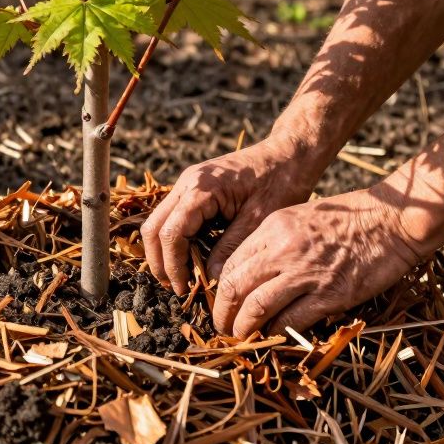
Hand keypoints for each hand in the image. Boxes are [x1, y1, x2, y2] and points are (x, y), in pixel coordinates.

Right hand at [141, 140, 317, 293]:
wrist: (290, 154)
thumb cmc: (280, 183)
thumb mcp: (258, 221)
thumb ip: (230, 249)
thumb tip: (209, 279)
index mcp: (201, 188)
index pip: (171, 233)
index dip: (173, 265)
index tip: (183, 289)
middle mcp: (187, 182)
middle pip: (153, 227)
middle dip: (160, 261)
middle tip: (175, 288)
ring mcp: (188, 183)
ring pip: (159, 222)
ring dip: (165, 251)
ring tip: (181, 278)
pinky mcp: (195, 188)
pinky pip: (174, 217)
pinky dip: (176, 240)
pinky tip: (191, 259)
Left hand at [212, 189, 422, 336]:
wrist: (391, 220)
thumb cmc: (348, 218)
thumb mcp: (299, 217)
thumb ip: (273, 241)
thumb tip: (250, 271)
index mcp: (273, 228)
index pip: (229, 263)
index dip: (219, 289)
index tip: (221, 303)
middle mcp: (283, 249)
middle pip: (234, 287)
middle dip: (223, 314)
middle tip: (223, 328)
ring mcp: (306, 273)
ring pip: (256, 308)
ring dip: (243, 329)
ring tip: (241, 338)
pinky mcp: (330, 295)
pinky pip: (290, 321)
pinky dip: (276, 334)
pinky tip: (274, 337)